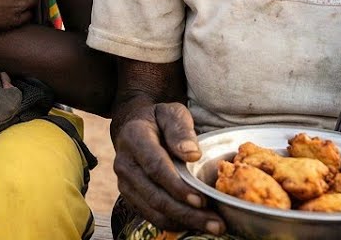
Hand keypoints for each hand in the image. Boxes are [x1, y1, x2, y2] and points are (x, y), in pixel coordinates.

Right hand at [114, 102, 224, 234]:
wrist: (133, 126)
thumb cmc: (158, 120)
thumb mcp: (171, 112)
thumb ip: (180, 129)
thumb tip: (192, 154)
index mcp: (133, 138)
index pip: (155, 167)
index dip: (177, 187)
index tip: (201, 200)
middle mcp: (124, 163)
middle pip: (154, 195)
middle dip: (186, 213)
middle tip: (216, 223)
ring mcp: (125, 182)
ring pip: (153, 210)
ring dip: (183, 222)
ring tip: (213, 226)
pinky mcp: (130, 196)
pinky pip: (151, 216)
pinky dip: (174, 223)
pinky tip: (196, 224)